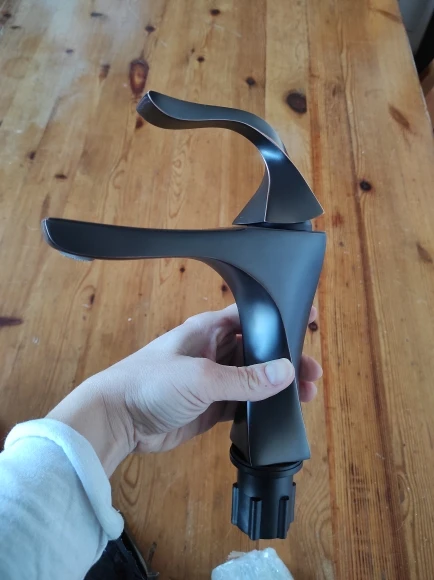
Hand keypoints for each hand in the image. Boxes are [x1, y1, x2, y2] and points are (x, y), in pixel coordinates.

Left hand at [49, 305, 321, 475]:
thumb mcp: (201, 377)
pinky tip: (280, 412)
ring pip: (254, 379)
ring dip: (276, 386)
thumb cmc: (150, 383)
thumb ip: (245, 378)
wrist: (116, 420)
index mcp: (210, 329)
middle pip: (259, 350)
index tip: (308, 322)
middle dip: (285, 359)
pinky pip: (243, 404)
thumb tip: (286, 371)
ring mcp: (213, 380)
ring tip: (305, 395)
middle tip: (313, 373)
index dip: (280, 319)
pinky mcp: (210, 406)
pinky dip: (261, 407)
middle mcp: (214, 350)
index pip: (252, 317)